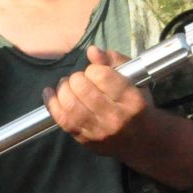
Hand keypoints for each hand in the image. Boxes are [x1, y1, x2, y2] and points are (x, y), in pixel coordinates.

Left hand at [47, 48, 192, 190]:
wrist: (142, 142)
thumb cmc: (137, 105)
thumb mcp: (134, 79)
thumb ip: (114, 61)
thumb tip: (92, 51)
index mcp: (131, 100)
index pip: (101, 76)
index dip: (93, 69)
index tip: (96, 72)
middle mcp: (115, 117)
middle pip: (82, 89)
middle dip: (77, 78)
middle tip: (80, 79)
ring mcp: (99, 131)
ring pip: (70, 104)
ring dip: (63, 89)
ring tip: (67, 85)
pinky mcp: (85, 140)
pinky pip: (62, 120)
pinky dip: (51, 103)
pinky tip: (49, 92)